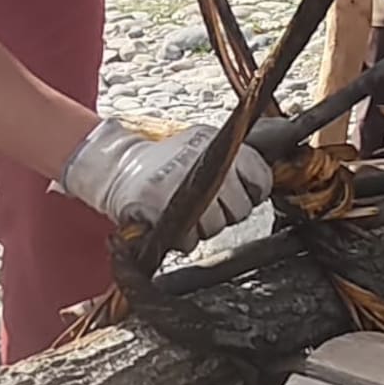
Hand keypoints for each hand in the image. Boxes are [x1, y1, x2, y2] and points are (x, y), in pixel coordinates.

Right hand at [58, 119, 272, 252]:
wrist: (120, 168)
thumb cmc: (167, 161)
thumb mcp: (204, 144)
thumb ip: (236, 161)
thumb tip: (264, 186)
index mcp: (217, 144)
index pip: (259, 177)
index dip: (255, 192)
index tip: (245, 195)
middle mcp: (202, 163)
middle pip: (240, 209)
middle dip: (228, 214)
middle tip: (210, 207)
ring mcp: (181, 187)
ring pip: (216, 227)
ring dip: (204, 227)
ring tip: (188, 213)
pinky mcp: (160, 210)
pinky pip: (188, 240)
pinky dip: (184, 239)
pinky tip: (175, 223)